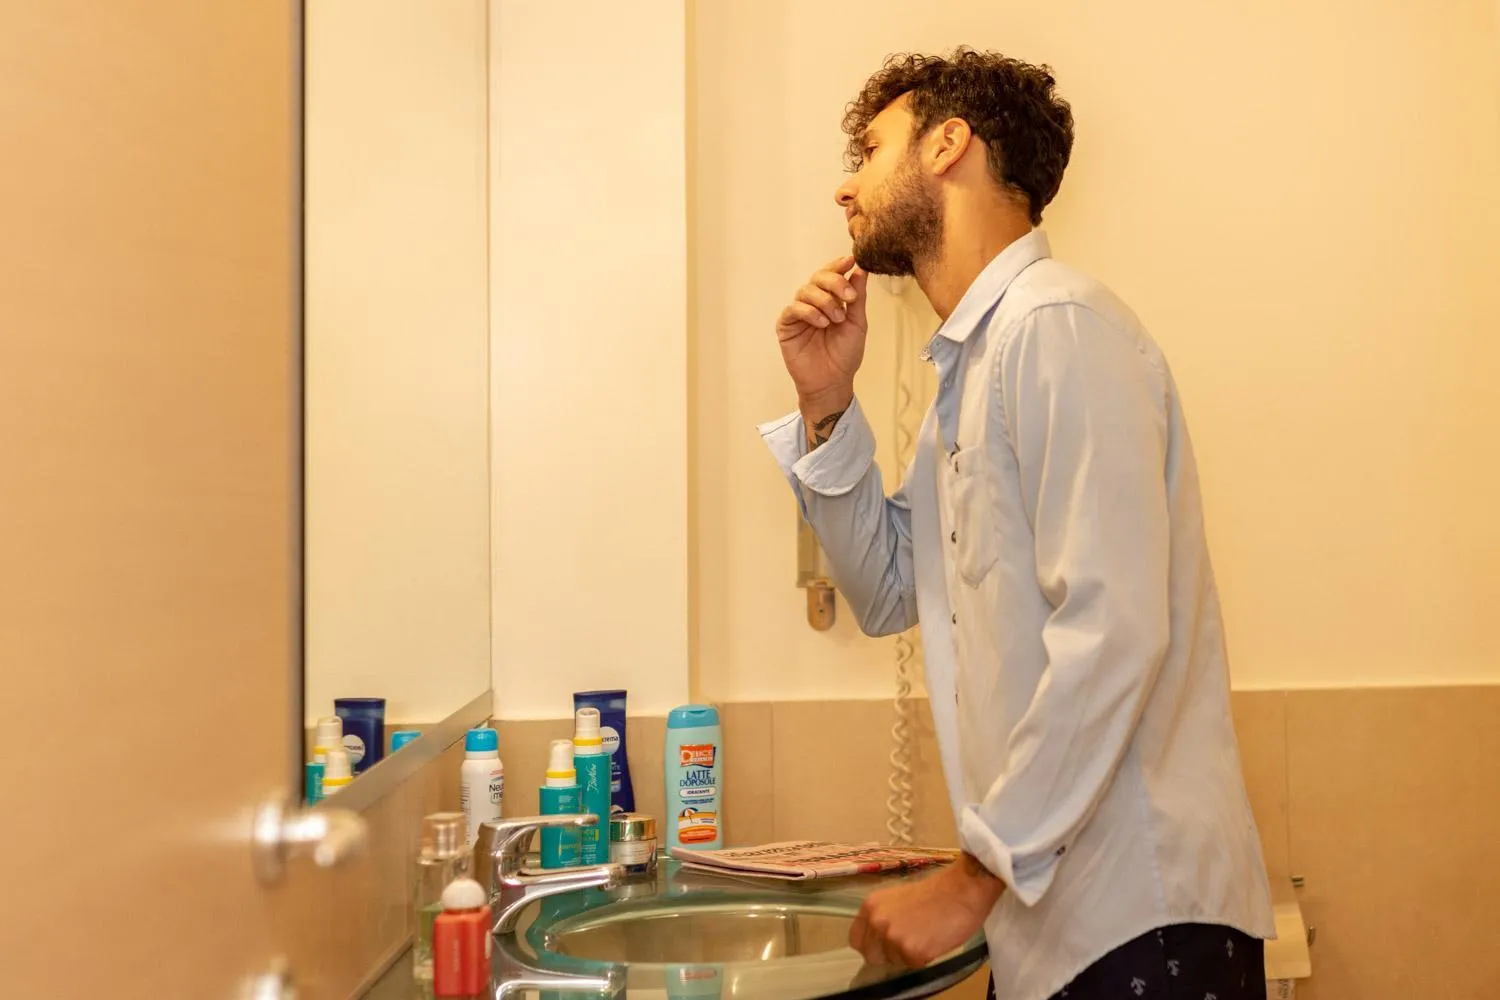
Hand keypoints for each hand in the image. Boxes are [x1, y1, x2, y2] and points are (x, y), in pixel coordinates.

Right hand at [775, 255, 869, 419]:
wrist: (832, 381)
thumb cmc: (845, 355)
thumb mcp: (857, 323)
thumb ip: (857, 298)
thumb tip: (860, 270)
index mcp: (831, 299)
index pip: (831, 275)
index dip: (839, 265)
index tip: (851, 260)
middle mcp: (813, 302)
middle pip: (817, 277)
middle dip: (834, 282)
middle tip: (848, 297)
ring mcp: (799, 313)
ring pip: (805, 291)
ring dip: (824, 301)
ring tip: (836, 319)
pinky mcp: (786, 325)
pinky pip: (794, 309)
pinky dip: (809, 312)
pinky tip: (822, 323)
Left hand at [849, 855, 1002, 967]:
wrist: (962, 890)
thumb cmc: (936, 892)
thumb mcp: (897, 899)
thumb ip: (884, 917)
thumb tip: (878, 939)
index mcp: (871, 906)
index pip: (856, 939)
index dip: (871, 945)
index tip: (883, 945)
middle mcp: (877, 921)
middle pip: (871, 956)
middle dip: (888, 954)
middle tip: (909, 942)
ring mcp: (893, 937)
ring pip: (894, 962)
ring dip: (908, 955)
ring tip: (926, 935)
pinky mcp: (912, 951)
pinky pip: (913, 965)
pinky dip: (924, 958)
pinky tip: (934, 940)